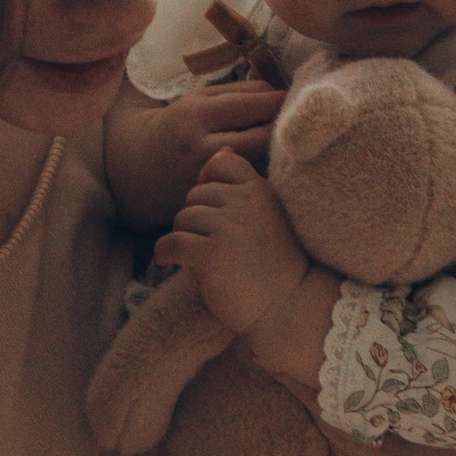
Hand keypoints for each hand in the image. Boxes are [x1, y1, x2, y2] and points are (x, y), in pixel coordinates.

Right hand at [102, 80, 282, 228]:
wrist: (138, 168)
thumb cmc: (177, 126)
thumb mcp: (199, 100)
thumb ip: (240, 93)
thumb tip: (279, 92)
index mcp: (198, 115)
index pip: (255, 104)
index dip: (281, 100)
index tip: (294, 99)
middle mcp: (203, 148)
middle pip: (266, 136)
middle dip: (284, 128)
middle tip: (295, 124)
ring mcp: (208, 179)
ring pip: (263, 163)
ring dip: (279, 154)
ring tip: (282, 145)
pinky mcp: (213, 200)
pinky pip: (252, 186)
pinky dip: (265, 174)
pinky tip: (267, 168)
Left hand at [162, 149, 312, 336]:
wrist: (290, 307)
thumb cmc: (276, 265)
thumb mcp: (267, 216)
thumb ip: (243, 186)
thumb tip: (223, 148)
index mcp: (261, 191)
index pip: (222, 163)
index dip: (210, 182)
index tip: (216, 211)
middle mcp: (245, 204)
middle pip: (196, 195)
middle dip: (197, 219)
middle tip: (211, 246)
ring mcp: (227, 228)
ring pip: (182, 218)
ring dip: (184, 238)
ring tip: (202, 259)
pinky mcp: (210, 255)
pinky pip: (171, 243)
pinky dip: (165, 254)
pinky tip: (171, 263)